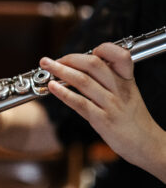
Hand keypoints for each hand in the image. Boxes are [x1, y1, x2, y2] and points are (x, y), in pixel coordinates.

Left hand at [40, 43, 165, 174]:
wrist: (147, 143)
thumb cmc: (133, 118)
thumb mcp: (128, 93)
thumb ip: (110, 80)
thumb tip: (83, 69)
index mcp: (126, 80)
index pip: (119, 55)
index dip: (103, 49)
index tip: (86, 52)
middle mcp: (119, 89)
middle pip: (93, 64)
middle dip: (68, 58)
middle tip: (50, 60)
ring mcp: (111, 104)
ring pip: (83, 81)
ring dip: (61, 71)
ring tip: (46, 66)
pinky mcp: (103, 120)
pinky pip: (80, 103)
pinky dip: (64, 93)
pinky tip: (53, 87)